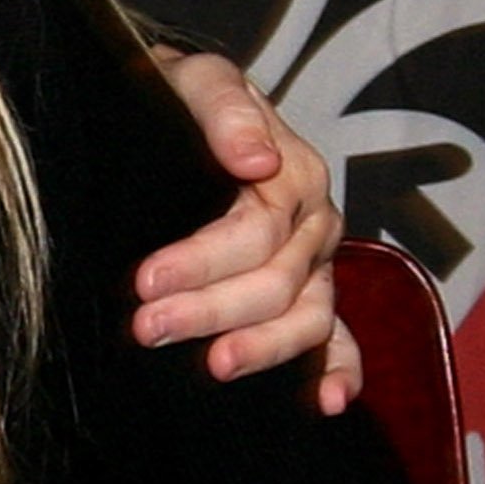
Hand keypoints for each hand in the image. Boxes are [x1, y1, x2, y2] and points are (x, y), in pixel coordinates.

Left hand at [137, 47, 361, 412]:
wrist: (172, 110)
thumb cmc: (176, 97)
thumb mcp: (194, 81)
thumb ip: (224, 108)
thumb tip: (256, 159)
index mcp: (291, 173)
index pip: (257, 230)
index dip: (203, 260)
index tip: (146, 280)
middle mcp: (310, 222)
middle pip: (276, 280)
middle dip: (211, 309)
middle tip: (148, 327)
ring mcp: (313, 263)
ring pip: (306, 316)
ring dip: (263, 348)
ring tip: (213, 366)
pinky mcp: (307, 293)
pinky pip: (338, 337)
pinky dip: (339, 369)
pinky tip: (324, 402)